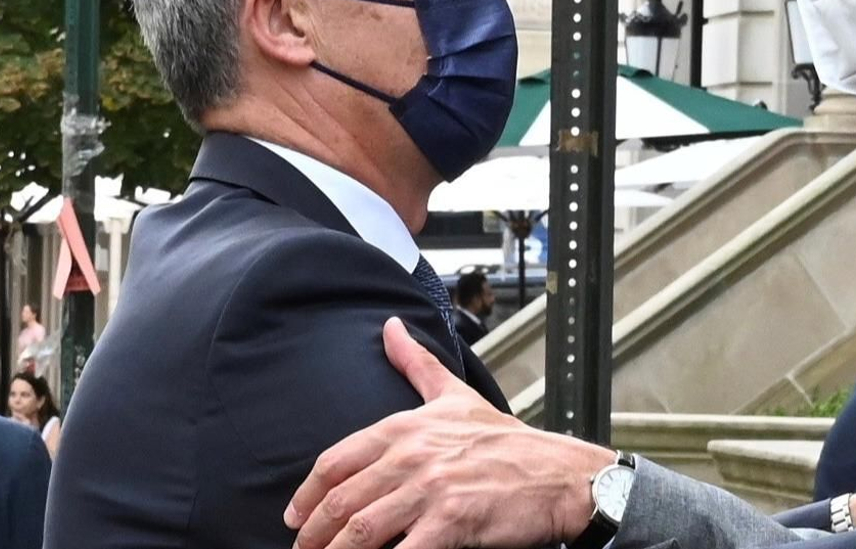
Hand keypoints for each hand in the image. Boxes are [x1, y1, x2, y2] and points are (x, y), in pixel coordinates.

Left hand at [285, 317, 614, 548]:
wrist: (560, 476)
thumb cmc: (509, 444)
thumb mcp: (457, 396)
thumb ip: (416, 364)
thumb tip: (390, 328)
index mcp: (407, 427)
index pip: (336, 461)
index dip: (308, 494)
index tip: (295, 516)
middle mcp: (413, 455)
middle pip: (341, 500)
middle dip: (314, 533)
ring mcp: (431, 489)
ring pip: (360, 531)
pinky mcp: (451, 522)